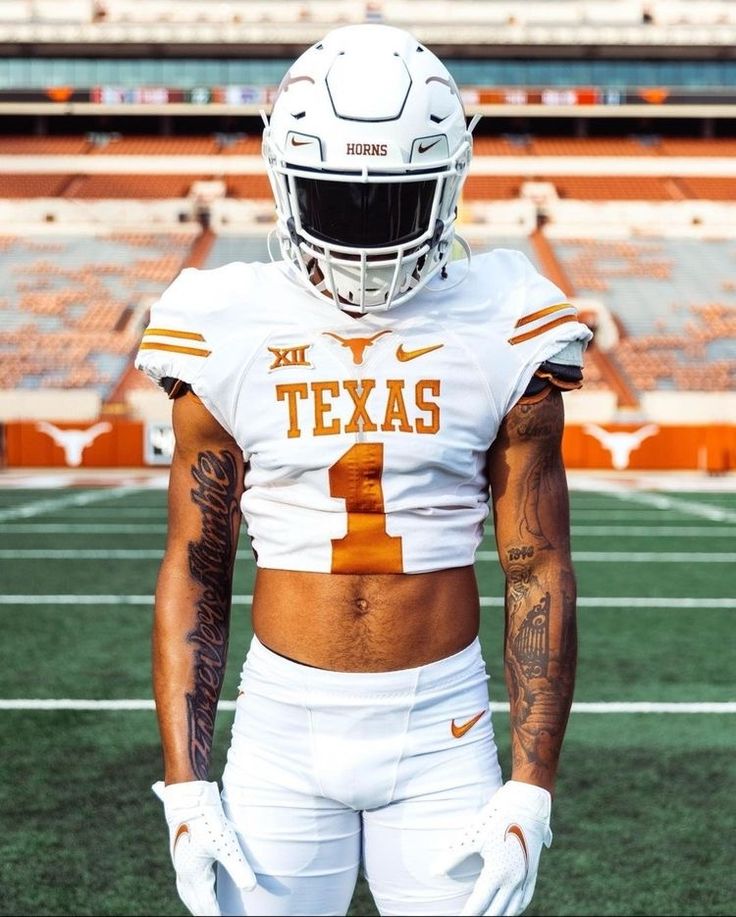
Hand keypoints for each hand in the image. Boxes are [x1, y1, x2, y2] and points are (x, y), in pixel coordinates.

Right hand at [153, 780, 256, 916]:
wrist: (188, 796)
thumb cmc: (207, 820)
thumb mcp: (226, 844)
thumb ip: (238, 868)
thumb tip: (251, 889)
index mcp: (193, 875)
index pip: (205, 906)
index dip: (217, 915)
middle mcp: (184, 872)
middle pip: (194, 902)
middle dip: (204, 912)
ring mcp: (181, 861)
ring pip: (187, 890)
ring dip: (197, 902)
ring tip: (206, 908)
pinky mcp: (182, 850)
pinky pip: (186, 878)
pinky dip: (193, 888)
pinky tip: (201, 882)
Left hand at [435, 781, 552, 915]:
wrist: (527, 804)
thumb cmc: (497, 818)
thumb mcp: (473, 836)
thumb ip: (454, 856)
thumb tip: (435, 871)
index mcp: (497, 873)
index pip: (479, 904)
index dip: (467, 915)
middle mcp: (513, 880)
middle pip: (495, 912)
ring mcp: (525, 878)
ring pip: (512, 910)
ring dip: (499, 916)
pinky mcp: (532, 871)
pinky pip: (524, 899)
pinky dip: (515, 910)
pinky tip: (509, 911)